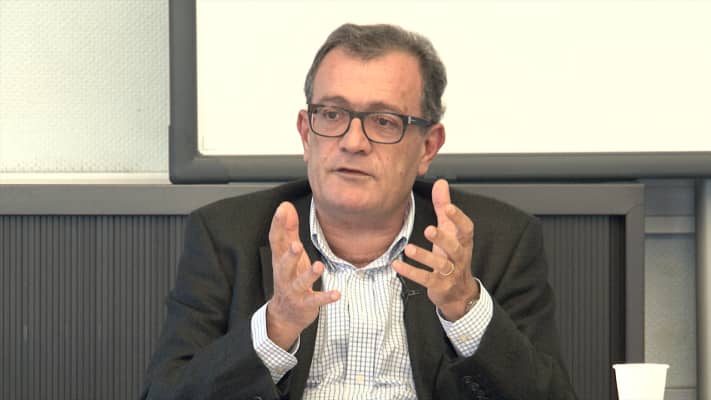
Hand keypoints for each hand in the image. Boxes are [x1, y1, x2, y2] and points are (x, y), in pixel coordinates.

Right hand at [266, 202, 339, 349]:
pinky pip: (315, 301)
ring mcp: (294, 291)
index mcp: (280, 260)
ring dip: (309, 274)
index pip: (276, 241)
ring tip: (318, 266)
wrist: (285, 314)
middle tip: (296, 244)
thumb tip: (285, 205)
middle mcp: (285, 275)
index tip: (282, 209)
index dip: (278, 225)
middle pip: (284, 264)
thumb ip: (288, 230)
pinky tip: (337, 294)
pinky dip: (325, 298)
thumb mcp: (288, 254)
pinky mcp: (305, 304)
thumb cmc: (289, 277)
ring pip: (300, 283)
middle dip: (289, 255)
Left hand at [392, 179, 478, 320]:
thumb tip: (441, 183)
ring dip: (424, 257)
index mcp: (463, 242)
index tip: (448, 207)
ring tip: (409, 248)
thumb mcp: (450, 231)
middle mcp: (459, 257)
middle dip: (443, 238)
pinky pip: (425, 279)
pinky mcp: (439, 286)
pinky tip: (397, 264)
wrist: (459, 293)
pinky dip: (411, 272)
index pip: (466, 229)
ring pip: (440, 265)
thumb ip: (444, 207)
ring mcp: (450, 273)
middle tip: (429, 229)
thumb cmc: (452, 257)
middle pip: (455, 247)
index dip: (459, 218)